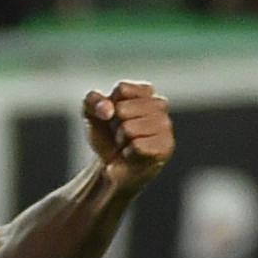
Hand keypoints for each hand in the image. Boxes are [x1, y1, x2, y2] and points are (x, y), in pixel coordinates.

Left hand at [82, 81, 172, 195]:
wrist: (113, 167)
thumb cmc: (107, 138)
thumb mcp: (92, 115)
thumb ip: (92, 102)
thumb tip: (107, 109)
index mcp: (144, 92)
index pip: (122, 89)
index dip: (107, 106)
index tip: (109, 116)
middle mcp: (159, 105)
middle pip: (123, 109)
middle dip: (114, 125)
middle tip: (119, 134)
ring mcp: (165, 125)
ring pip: (129, 128)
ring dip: (121, 140)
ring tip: (126, 144)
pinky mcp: (166, 146)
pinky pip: (137, 146)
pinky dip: (128, 153)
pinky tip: (133, 154)